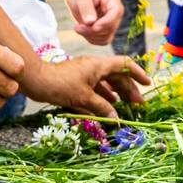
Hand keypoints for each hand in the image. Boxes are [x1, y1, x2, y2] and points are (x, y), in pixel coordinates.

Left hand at [29, 55, 150, 117]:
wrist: (35, 80)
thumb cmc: (60, 84)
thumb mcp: (83, 97)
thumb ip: (101, 107)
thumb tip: (116, 118)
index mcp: (99, 65)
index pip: (125, 65)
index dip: (138, 74)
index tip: (147, 84)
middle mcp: (94, 68)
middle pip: (117, 77)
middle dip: (129, 90)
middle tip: (137, 105)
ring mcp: (85, 75)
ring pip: (106, 84)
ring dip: (116, 95)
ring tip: (124, 109)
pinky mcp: (76, 83)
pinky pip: (95, 90)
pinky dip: (102, 98)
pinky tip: (106, 109)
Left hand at [66, 0, 123, 45]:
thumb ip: (86, 7)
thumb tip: (90, 22)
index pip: (117, 12)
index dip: (106, 22)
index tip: (93, 26)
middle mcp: (115, 11)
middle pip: (111, 26)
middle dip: (93, 30)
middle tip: (77, 27)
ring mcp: (112, 22)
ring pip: (107, 36)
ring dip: (91, 36)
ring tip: (78, 27)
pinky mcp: (107, 31)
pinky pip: (102, 41)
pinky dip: (91, 39)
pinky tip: (83, 30)